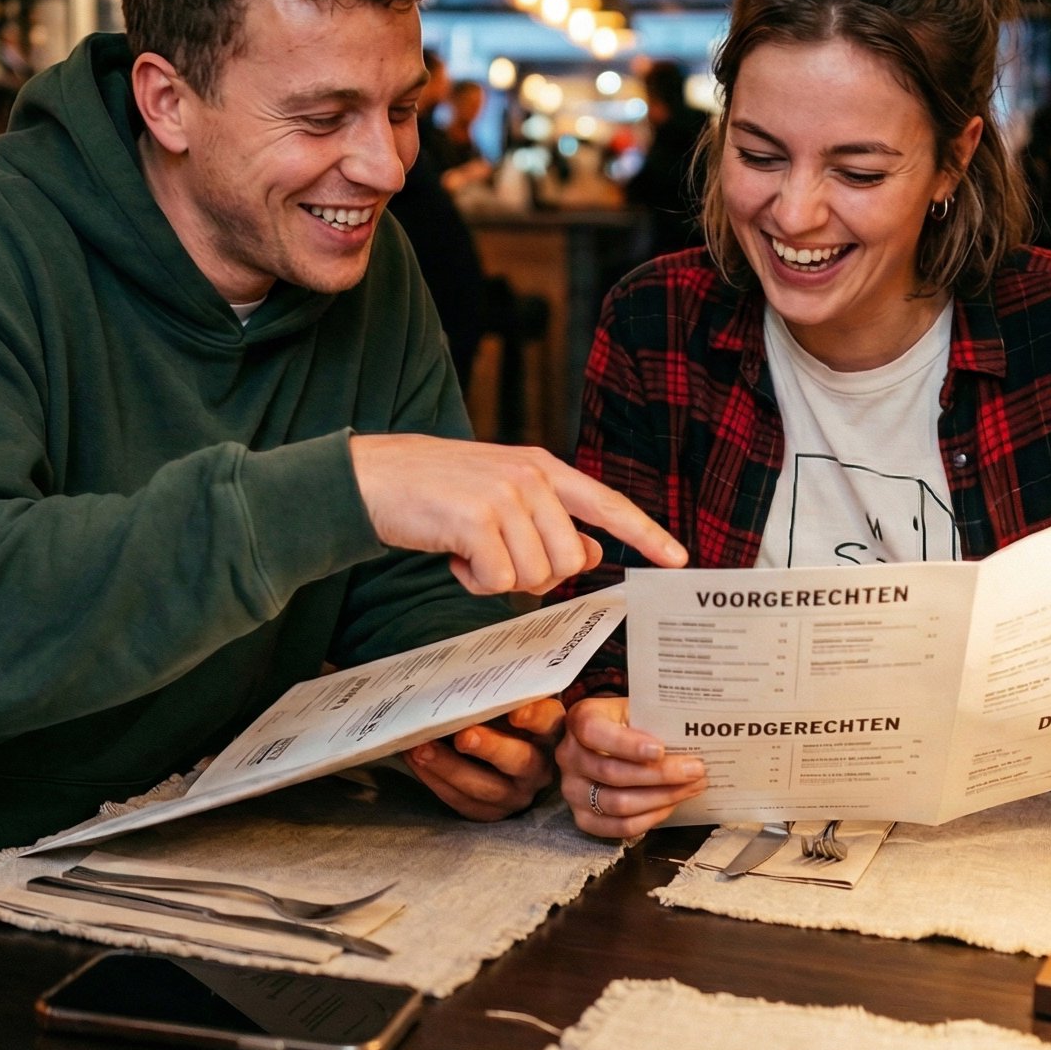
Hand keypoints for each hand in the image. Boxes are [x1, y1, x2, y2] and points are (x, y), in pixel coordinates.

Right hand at [348, 435, 685, 595]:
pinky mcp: (474, 518)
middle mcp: (530, 477)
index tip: (678, 559)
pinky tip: (452, 556)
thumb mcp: (502, 498)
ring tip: (468, 550)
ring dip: (498, 579)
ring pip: (535, 576)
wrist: (372, 477)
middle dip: (534, 575)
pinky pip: (497, 580)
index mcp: (542, 467)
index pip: (607, 504)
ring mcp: (503, 495)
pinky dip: (473, 582)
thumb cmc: (436, 493)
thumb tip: (592, 553)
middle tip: (494, 557)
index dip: (646, 534)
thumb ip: (549, 521)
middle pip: (569, 560)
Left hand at [400, 694, 563, 820]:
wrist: (494, 752)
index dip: (536, 717)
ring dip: (450, 767)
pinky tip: (416, 762)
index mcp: (548, 731)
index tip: (516, 712)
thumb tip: (458, 677)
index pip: (550, 722)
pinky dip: (437, 782)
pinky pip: (464, 802)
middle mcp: (538, 766)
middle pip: (520, 760)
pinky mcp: (491, 812)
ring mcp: (516, 794)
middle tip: (463, 736)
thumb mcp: (504, 702)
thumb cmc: (498, 717)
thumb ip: (494, 692)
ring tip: (421, 749)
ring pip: (487, 788)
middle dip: (490, 748)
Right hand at [551, 696, 705, 839]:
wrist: (612, 741)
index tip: (661, 750)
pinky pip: (618, 827)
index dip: (627, 745)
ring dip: (661, 798)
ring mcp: (572, 789)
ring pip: (618, 804)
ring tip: (691, 787)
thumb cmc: (631, 723)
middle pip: (612, 773)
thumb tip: (694, 736)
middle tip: (695, 771)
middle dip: (660, 775)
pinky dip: (650, 818)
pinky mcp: (583, 817)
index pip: (594, 733)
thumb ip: (656, 720)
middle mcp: (568, 755)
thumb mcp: (638, 709)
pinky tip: (671, 804)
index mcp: (580, 720)